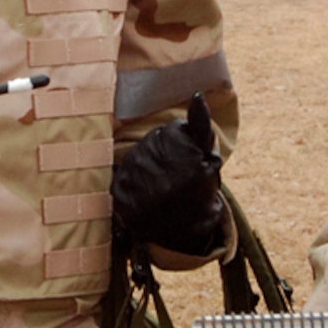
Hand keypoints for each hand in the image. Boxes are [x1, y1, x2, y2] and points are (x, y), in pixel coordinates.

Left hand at [112, 93, 226, 259]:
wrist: (184, 232)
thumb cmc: (199, 189)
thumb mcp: (208, 157)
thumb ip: (201, 124)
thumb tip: (195, 95)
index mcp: (180, 150)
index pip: (173, 132)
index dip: (182, 147)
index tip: (189, 165)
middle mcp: (157, 162)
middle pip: (152, 141)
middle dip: (163, 154)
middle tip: (175, 176)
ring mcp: (136, 179)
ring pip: (136, 157)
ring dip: (146, 168)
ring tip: (161, 187)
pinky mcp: (119, 194)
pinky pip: (121, 176)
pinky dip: (131, 183)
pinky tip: (145, 194)